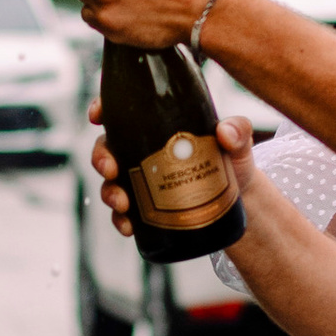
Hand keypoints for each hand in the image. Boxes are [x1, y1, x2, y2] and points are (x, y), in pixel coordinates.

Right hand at [91, 107, 254, 238]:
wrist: (239, 201)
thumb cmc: (233, 162)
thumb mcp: (238, 144)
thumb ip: (238, 131)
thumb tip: (224, 132)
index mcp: (157, 125)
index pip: (122, 112)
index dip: (102, 108)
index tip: (97, 116)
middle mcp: (142, 151)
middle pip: (106, 148)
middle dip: (101, 158)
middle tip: (112, 169)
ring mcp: (140, 181)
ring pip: (110, 183)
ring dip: (109, 193)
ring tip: (123, 204)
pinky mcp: (145, 207)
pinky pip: (123, 214)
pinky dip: (121, 220)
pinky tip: (129, 227)